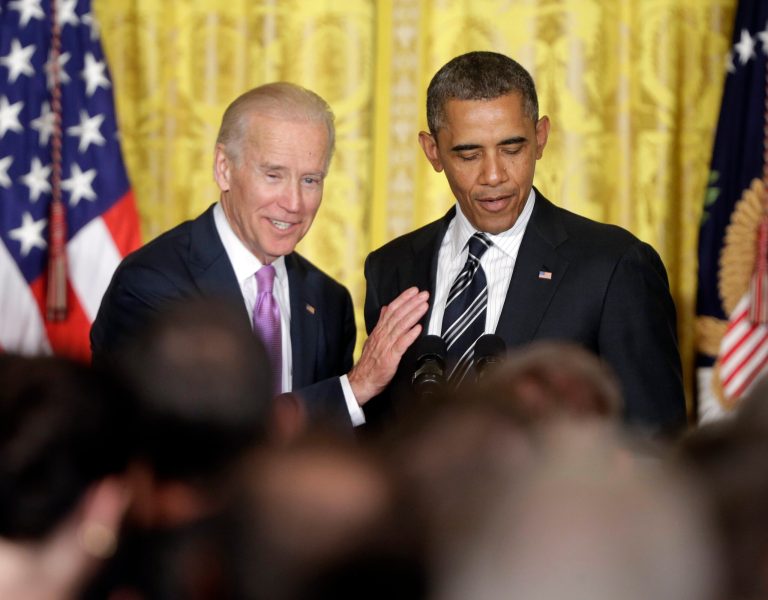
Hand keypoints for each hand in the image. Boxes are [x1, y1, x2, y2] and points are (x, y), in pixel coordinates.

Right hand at [348, 287, 428, 405]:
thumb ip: (381, 323)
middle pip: (398, 315)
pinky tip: (418, 328)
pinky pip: (401, 344)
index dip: (403, 299)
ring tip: (424, 306)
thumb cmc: (370, 362)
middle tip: (423, 294)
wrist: (362, 381)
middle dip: (411, 303)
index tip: (413, 291)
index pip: (391, 310)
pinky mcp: (390, 357)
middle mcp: (382, 335)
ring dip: (413, 314)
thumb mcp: (373, 339)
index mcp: (379, 330)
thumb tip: (385, 309)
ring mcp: (386, 346)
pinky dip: (410, 335)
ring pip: (401, 326)